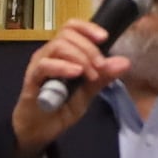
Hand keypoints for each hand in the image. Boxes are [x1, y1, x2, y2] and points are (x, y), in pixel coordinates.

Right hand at [12, 20, 129, 157]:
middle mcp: (49, 54)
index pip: (72, 27)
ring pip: (58, 46)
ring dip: (79, 57)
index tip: (104, 38)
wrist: (40, 131)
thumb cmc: (60, 108)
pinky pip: (45, 65)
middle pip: (67, 34)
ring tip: (90, 75)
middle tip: (100, 67)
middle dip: (89, 48)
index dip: (88, 27)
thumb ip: (103, 76)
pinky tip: (76, 73)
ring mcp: (39, 65)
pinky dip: (63, 67)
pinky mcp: (32, 79)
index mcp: (62, 52)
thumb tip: (125, 62)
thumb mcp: (88, 92)